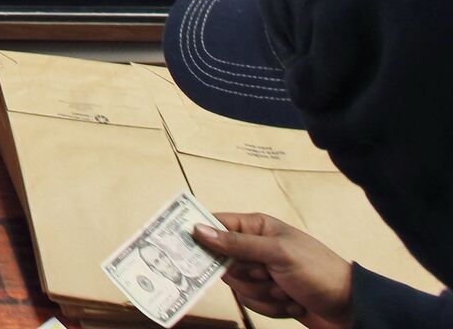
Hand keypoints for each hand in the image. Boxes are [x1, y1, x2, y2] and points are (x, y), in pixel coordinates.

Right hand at [192, 214, 352, 328]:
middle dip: (247, 277)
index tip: (182, 248)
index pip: (216, 225)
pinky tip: (293, 302)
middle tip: (268, 275)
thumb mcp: (277, 254)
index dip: (200, 235)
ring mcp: (262, 271)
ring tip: (288, 291)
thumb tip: (198, 230)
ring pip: (238, 287)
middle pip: (223, 262)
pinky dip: (272, 307)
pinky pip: (251, 302)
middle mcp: (256, 247)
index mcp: (257, 227)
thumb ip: (236, 243)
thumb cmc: (319, 271)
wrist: (349, 307)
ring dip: (263, 295)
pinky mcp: (268, 294)